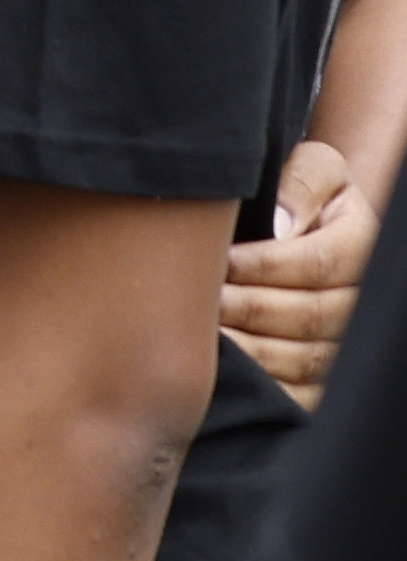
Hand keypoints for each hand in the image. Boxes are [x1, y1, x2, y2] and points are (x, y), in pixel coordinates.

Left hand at [223, 139, 371, 406]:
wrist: (304, 223)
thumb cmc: (295, 191)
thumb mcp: (309, 166)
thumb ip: (301, 181)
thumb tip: (281, 223)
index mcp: (361, 243)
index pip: (316, 264)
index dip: (263, 266)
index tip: (218, 261)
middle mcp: (362, 298)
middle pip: (310, 315)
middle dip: (247, 308)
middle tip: (198, 303)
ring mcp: (347, 342)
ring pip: (306, 358)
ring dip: (252, 350)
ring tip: (203, 338)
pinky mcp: (325, 378)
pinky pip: (302, 394)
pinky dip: (264, 388)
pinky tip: (226, 375)